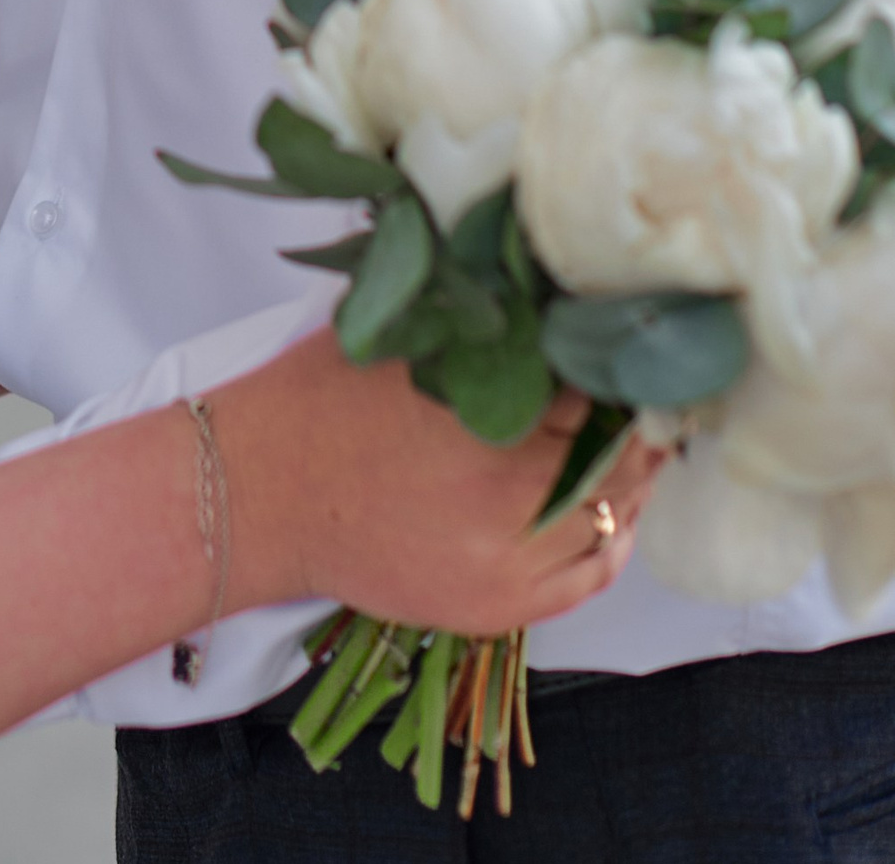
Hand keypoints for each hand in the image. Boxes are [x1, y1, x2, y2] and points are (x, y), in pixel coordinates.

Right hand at [219, 328, 661, 639]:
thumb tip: (558, 296)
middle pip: (618, 455)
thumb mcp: (402, 333)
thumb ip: (482, 323)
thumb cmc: (320, 398)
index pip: (595, 387)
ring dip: (627, 477)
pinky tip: (610, 508)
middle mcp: (508, 494)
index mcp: (485, 413)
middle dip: (634, 420)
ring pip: (613, 516)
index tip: (623, 344)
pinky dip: (610, 540)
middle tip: (645, 391)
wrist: (258, 493)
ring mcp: (507, 561)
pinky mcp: (496, 606)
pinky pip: (589, 577)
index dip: (615, 363)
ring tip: (630, 443)